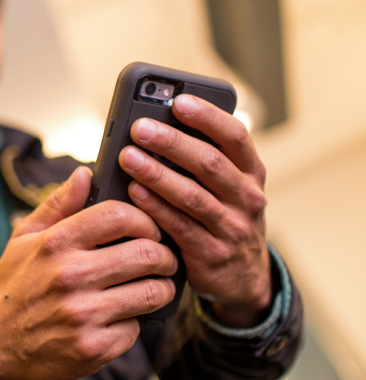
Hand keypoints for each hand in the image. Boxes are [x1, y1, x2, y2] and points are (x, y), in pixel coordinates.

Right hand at [0, 166, 177, 379]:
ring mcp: (83, 314)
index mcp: (56, 243)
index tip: (150, 230)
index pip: (119, 216)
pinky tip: (121, 317)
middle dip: (165, 256)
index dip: (145, 220)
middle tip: (164, 260)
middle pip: (146, 254)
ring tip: (155, 286)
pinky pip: (136, 328)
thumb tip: (85, 173)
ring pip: (151, 293)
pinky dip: (134, 322)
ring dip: (160, 289)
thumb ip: (58, 204)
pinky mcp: (93, 348)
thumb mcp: (25, 237)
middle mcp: (70, 276)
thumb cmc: (16, 282)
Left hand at [118, 94, 271, 328]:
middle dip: (172, 142)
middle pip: (210, 163)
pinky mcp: (212, 254)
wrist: (244, 279)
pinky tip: (134, 192)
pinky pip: (180, 227)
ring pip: (193, 195)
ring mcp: (232, 228)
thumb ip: (201, 162)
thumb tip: (155, 127)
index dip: (208, 117)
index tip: (179, 101)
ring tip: (128, 157)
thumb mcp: (226, 188)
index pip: (235, 136)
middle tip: (138, 128)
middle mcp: (247, 197)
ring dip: (157, 174)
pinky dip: (155, 208)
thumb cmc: (222, 218)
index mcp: (250, 172)